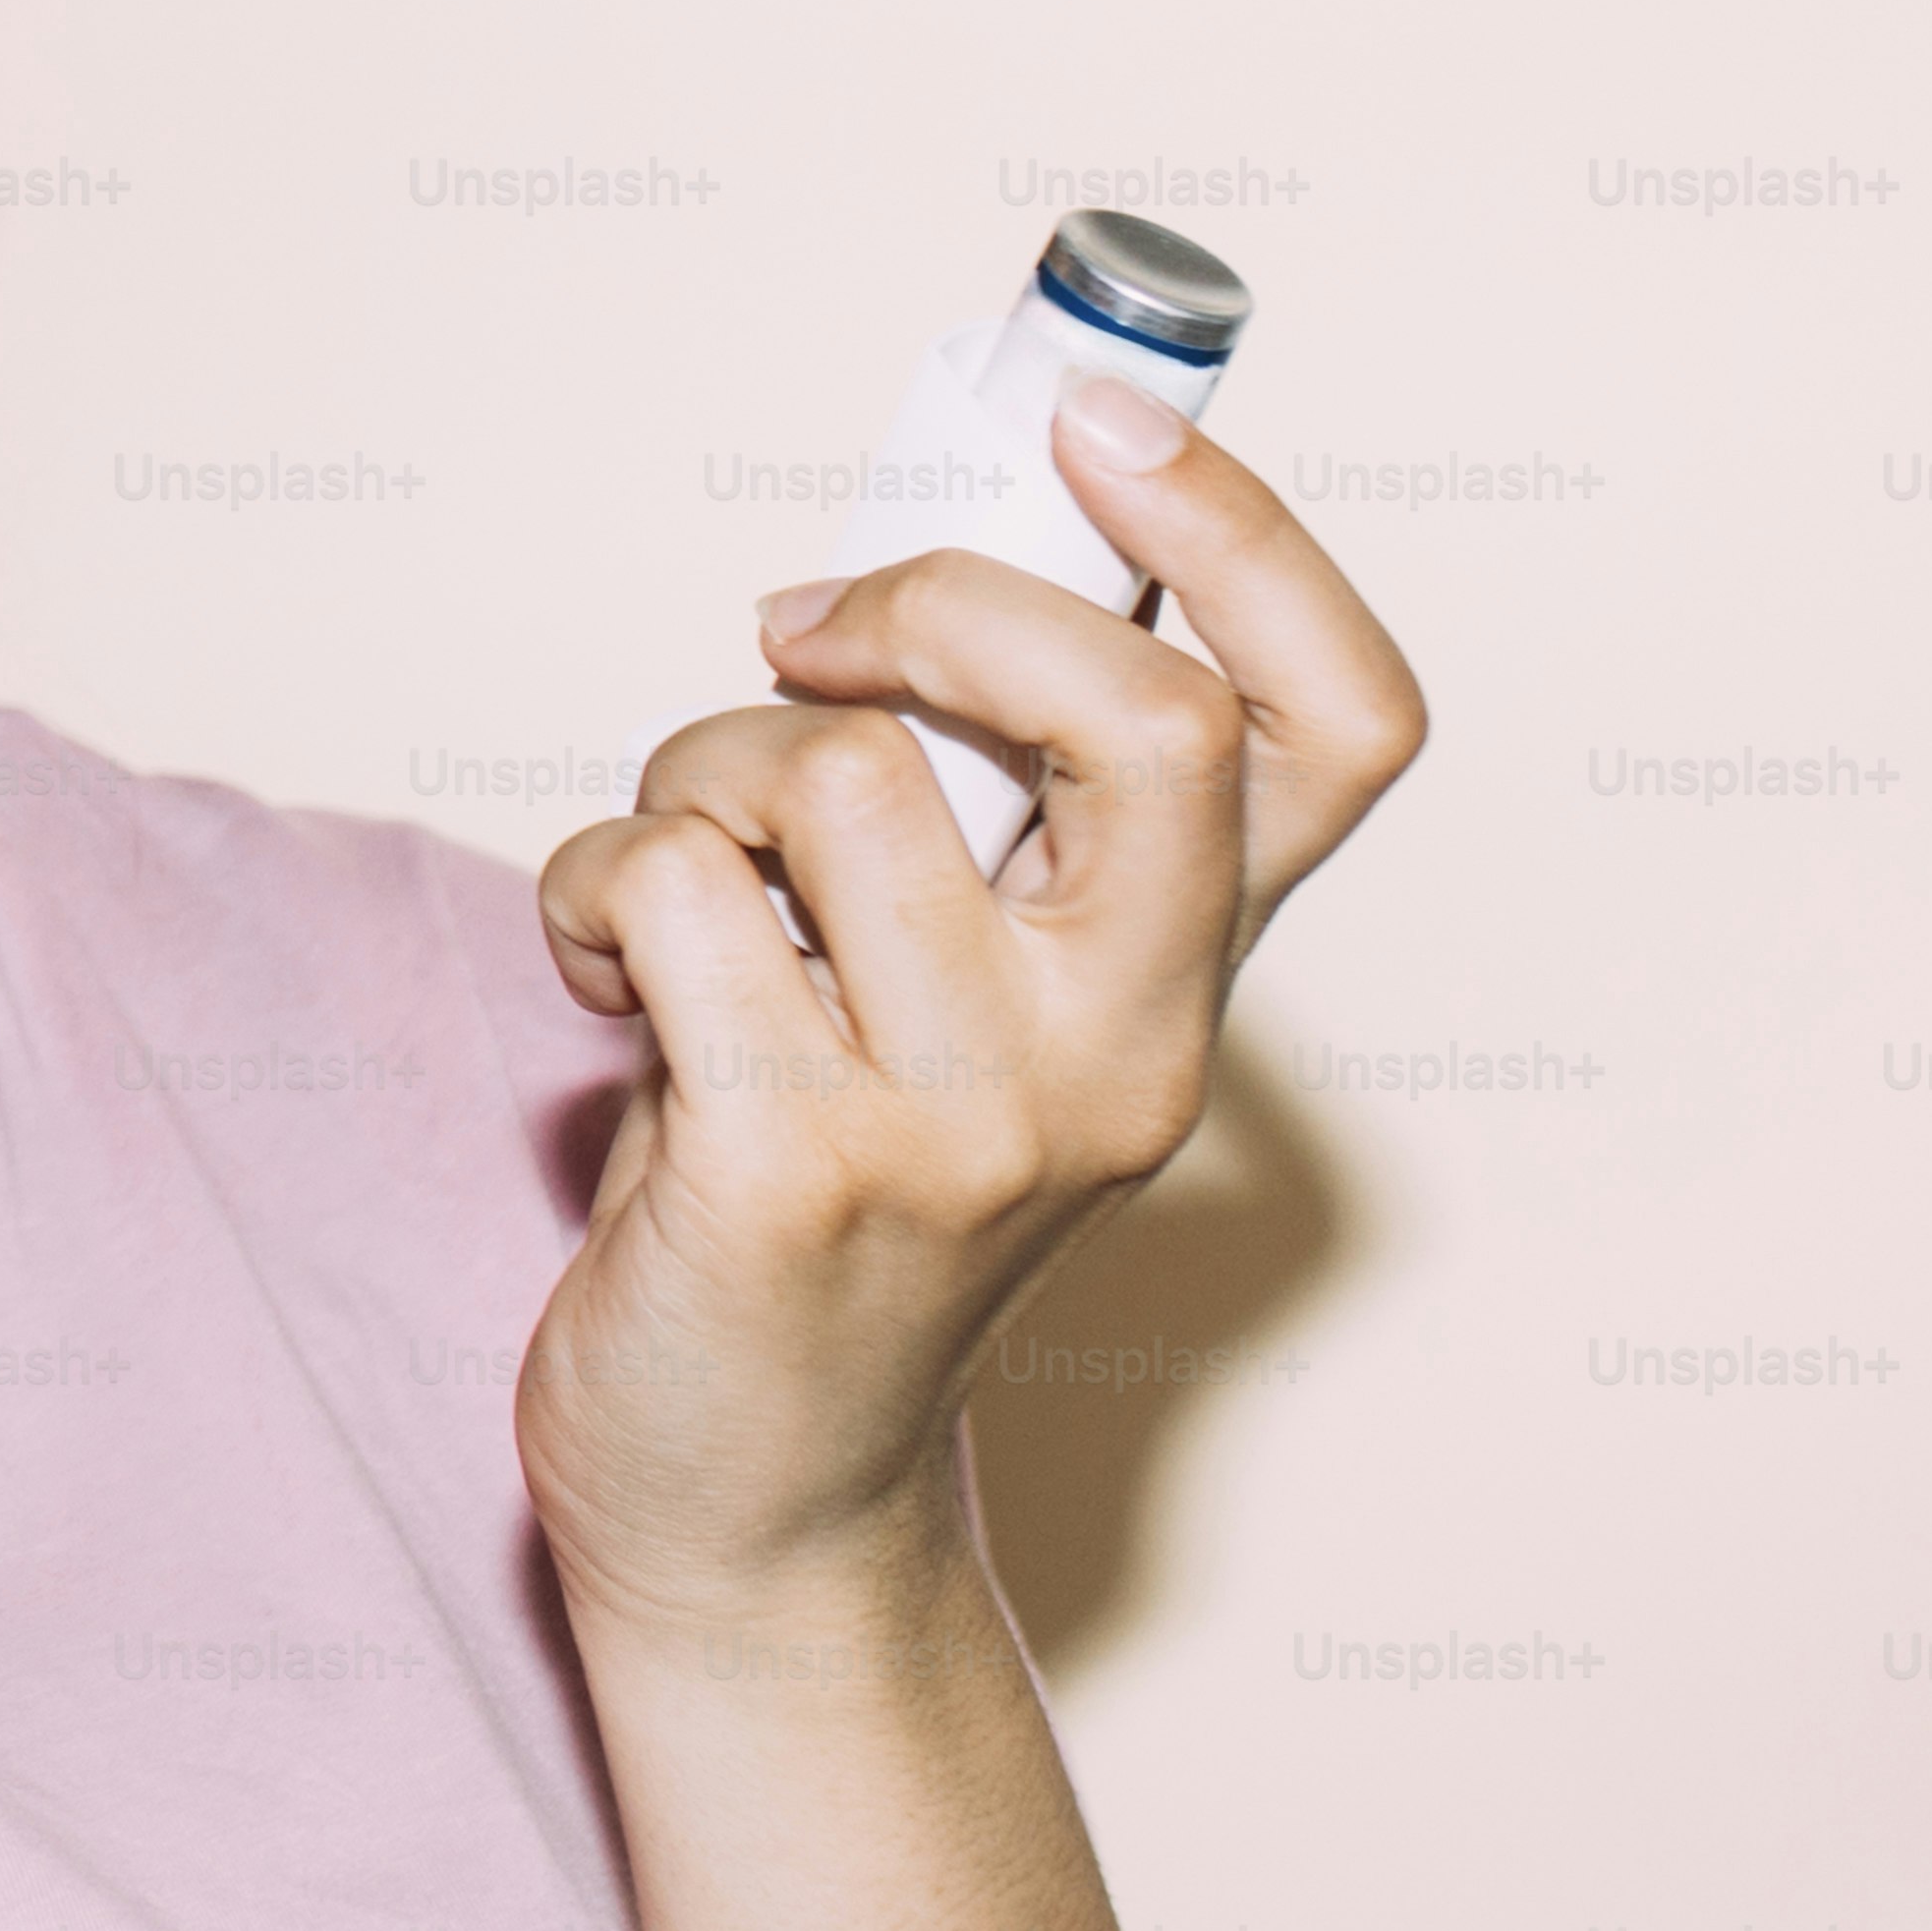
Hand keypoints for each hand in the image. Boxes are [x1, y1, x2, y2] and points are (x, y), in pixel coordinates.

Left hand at [513, 383, 1424, 1633]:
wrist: (751, 1509)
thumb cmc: (823, 1198)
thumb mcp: (949, 1002)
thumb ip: (971, 822)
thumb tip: (892, 571)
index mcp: (1185, 985)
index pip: (1341, 725)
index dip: (1247, 533)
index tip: (1098, 421)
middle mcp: (1121, 1052)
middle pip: (1136, 716)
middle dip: (939, 603)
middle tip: (807, 638)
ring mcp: (971, 1120)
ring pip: (824, 770)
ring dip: (693, 775)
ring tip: (673, 887)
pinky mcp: (795, 1167)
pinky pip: (663, 881)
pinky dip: (590, 889)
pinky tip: (605, 986)